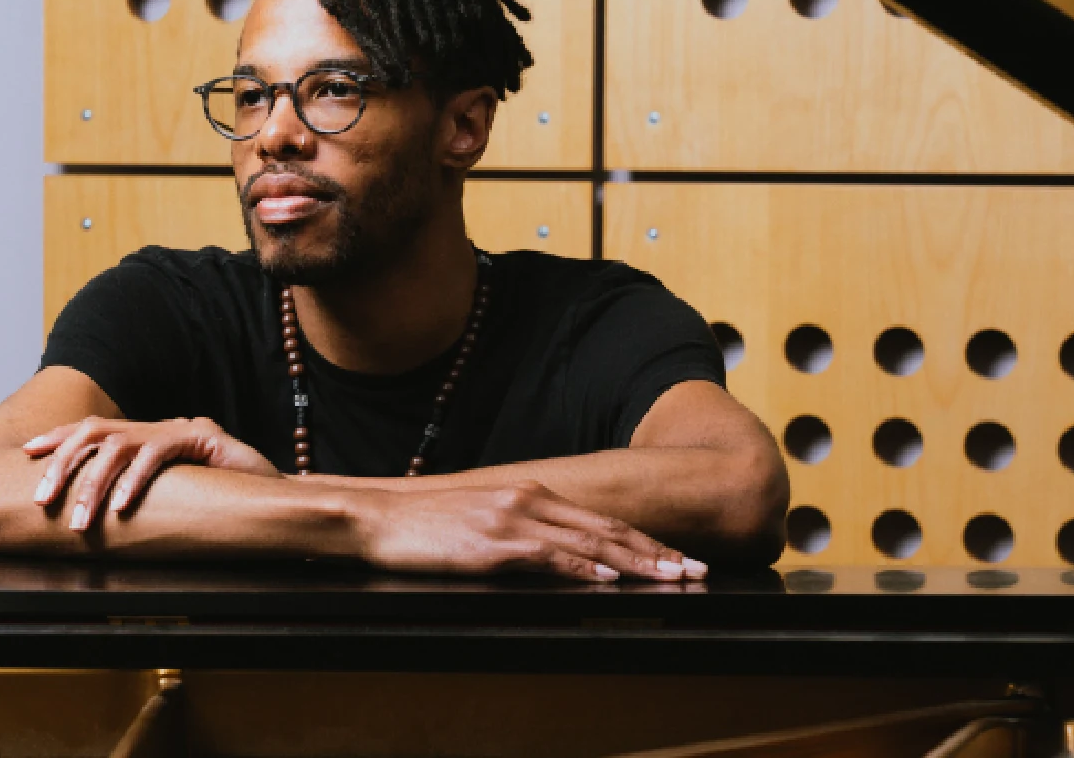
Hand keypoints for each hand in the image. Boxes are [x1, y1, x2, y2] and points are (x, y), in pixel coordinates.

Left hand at [23, 416, 280, 529]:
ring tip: (80, 521)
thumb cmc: (219, 500)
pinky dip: (134, 481)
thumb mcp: (169, 497)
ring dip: (92, 484)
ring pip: (119, 445)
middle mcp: (157, 427)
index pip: (92, 430)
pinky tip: (121, 508)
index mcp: (145, 438)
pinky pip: (157, 454)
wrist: (276, 493)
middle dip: (62, 465)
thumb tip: (92, 518)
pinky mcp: (202, 436)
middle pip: (94, 433)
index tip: (27, 455)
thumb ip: (137, 496)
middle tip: (42, 502)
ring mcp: (179, 428)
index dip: (58, 439)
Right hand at [354, 481, 706, 582]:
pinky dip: (586, 568)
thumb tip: (559, 554)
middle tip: (695, 570)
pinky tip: (610, 579)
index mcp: (531, 495)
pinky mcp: (495, 545)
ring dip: (636, 562)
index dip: (643, 540)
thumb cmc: (426, 527)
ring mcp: (514, 521)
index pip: (600, 520)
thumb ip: (521, 530)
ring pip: (590, 542)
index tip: (676, 558)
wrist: (378, 519)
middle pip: (608, 528)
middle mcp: (530, 501)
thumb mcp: (482, 520)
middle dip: (656, 552)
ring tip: (671, 578)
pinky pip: (551, 556)